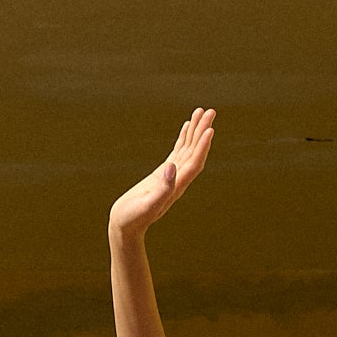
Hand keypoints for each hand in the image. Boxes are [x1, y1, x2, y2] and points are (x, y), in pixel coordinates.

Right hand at [109, 107, 214, 238]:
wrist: (126, 225)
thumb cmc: (133, 218)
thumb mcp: (147, 205)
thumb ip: (162, 189)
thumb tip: (172, 167)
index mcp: (176, 187)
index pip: (194, 163)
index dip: (202, 147)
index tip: (210, 129)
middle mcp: (178, 180)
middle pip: (194, 152)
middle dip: (202, 131)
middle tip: (211, 111)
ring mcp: (172, 175)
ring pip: (187, 149)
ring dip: (195, 131)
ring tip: (202, 112)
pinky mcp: (163, 173)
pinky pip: (177, 151)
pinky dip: (184, 138)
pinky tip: (187, 126)